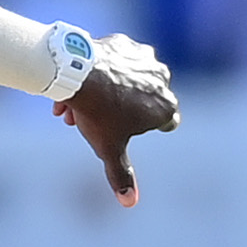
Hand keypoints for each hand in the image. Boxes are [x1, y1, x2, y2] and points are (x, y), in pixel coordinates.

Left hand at [56, 34, 178, 206]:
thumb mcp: (109, 148)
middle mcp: (163, 81)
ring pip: (129, 81)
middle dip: (121, 112)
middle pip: (143, 102)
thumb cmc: (98, 114)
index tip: (128, 127)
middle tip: (95, 119)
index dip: (147, 128)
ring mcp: (146, 59)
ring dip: (111, 91)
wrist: (77, 72)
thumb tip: (129, 202)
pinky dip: (103, 71)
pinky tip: (84, 81)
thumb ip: (121, 175)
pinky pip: (117, 61)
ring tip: (81, 104)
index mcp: (165, 108)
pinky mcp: (126, 43)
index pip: (168, 123)